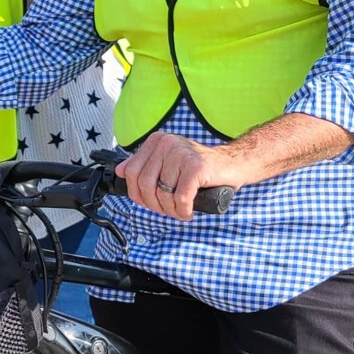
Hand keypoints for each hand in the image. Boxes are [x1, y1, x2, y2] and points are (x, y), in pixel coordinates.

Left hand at [115, 132, 247, 221]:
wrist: (234, 164)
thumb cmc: (200, 168)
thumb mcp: (168, 162)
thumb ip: (145, 164)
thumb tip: (120, 170)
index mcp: (156, 141)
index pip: (130, 172)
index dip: (137, 194)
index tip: (150, 202)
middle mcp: (167, 144)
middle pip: (144, 184)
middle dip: (154, 205)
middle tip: (168, 210)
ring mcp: (182, 154)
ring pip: (162, 193)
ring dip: (170, 210)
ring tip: (180, 210)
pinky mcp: (196, 167)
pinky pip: (180, 198)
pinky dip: (183, 210)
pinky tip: (188, 211)